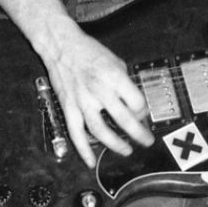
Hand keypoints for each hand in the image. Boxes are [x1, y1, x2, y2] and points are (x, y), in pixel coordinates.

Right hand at [46, 24, 153, 167]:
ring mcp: (82, 101)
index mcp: (114, 77)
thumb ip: (126, 84)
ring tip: (127, 150)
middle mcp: (99, 90)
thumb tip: (136, 105)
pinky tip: (90, 161)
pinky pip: (76, 133)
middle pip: (124, 119)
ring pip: (101, 131)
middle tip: (147, 141)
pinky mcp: (68, 107)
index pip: (136, 102)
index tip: (143, 113)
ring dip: (116, 144)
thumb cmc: (90, 52)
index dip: (143, 111)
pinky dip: (83, 150)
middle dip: (139, 134)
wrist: (60, 45)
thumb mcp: (116, 62)